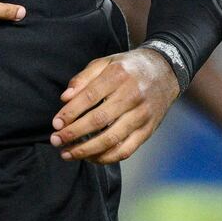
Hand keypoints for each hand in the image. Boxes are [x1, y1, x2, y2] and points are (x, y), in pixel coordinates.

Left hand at [50, 48, 180, 163]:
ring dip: (86, 150)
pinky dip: (106, 158)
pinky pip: (126, 150)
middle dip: (73, 134)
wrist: (166, 71)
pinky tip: (90, 157)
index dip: (70, 113)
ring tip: (67, 154)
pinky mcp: (148, 130)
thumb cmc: (129, 67)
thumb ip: (84, 77)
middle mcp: (132, 95)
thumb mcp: (106, 62)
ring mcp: (142, 115)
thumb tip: (64, 98)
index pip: (89, 97)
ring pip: (111, 139)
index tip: (55, 124)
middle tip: (56, 141)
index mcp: (119, 75)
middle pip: (98, 120)